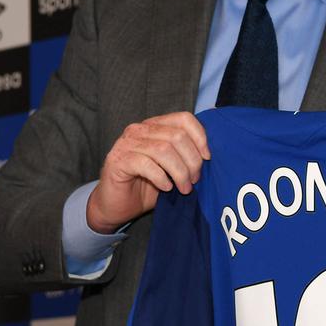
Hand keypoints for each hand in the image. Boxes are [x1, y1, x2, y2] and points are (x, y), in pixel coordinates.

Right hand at [86, 112, 210, 233]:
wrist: (116, 206)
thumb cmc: (146, 186)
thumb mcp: (171, 168)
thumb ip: (185, 155)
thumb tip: (209, 154)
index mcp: (154, 125)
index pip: (183, 118)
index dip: (200, 137)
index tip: (207, 158)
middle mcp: (139, 130)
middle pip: (177, 136)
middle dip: (191, 160)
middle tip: (194, 180)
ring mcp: (126, 144)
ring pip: (164, 150)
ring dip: (179, 171)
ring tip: (184, 188)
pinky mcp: (118, 161)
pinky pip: (146, 164)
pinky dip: (161, 177)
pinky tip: (166, 188)